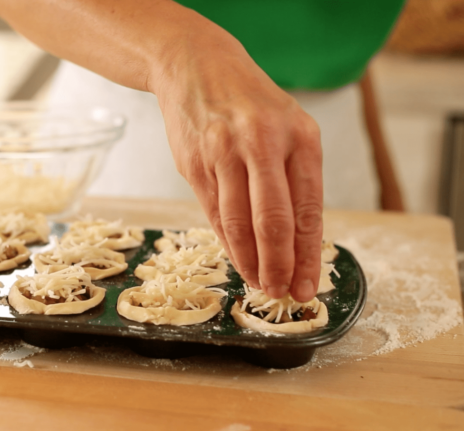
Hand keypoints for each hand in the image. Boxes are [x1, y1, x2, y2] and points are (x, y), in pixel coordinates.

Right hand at [150, 33, 323, 301]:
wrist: (198, 68)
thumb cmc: (250, 103)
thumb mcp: (287, 128)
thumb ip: (293, 179)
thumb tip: (297, 243)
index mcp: (299, 137)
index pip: (306, 209)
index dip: (307, 255)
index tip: (308, 286)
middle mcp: (262, 144)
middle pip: (273, 221)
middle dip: (278, 265)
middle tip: (280, 292)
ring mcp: (224, 154)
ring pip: (238, 223)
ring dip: (248, 260)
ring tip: (258, 282)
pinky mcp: (194, 164)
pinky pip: (213, 213)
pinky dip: (226, 241)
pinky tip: (236, 257)